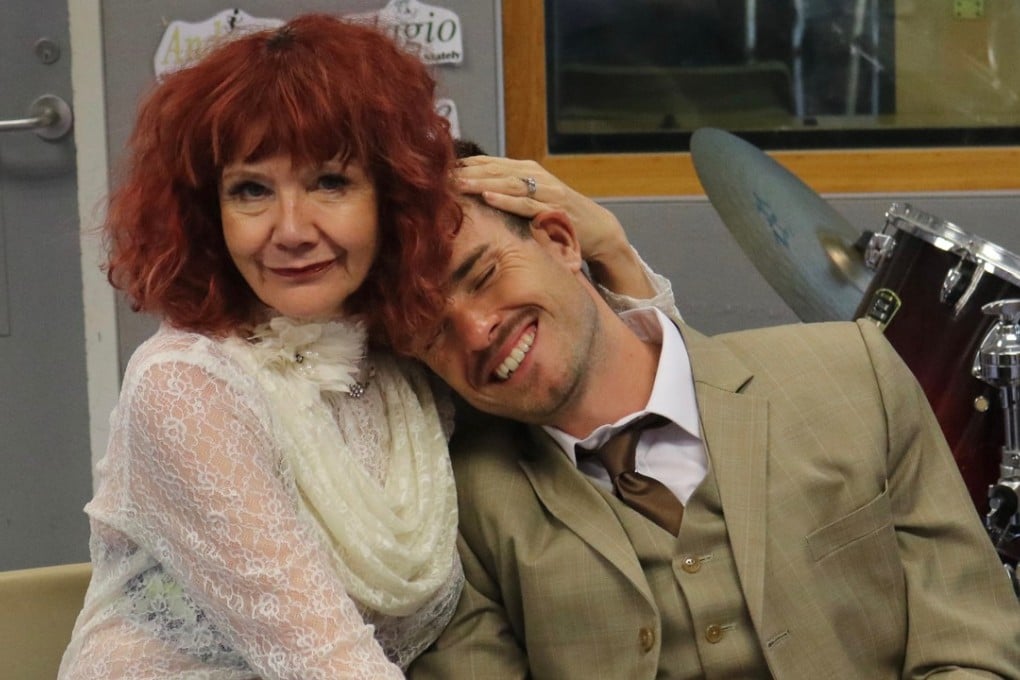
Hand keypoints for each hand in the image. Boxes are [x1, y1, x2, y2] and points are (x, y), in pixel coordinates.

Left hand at [453, 155, 627, 265]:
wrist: (598, 229)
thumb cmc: (558, 215)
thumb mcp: (530, 199)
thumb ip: (505, 192)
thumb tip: (468, 193)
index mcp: (525, 170)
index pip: (488, 163)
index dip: (463, 164)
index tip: (435, 167)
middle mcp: (535, 175)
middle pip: (494, 169)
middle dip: (466, 171)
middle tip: (438, 174)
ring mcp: (546, 191)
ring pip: (507, 182)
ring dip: (481, 182)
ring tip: (457, 183)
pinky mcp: (554, 209)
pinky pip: (527, 204)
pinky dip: (507, 200)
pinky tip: (489, 197)